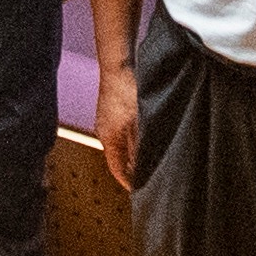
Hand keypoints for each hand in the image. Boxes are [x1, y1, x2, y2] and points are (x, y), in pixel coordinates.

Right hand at [93, 67, 142, 190]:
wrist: (119, 62)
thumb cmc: (127, 90)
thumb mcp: (138, 122)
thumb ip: (139, 147)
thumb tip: (143, 167)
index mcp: (109, 138)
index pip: (117, 170)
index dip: (129, 182)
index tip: (142, 192)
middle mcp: (105, 132)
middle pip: (118, 159)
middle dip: (132, 171)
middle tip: (150, 179)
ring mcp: (107, 122)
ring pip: (120, 146)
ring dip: (133, 155)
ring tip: (151, 162)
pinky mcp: (112, 112)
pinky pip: (121, 135)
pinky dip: (132, 142)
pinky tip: (144, 139)